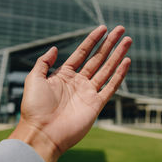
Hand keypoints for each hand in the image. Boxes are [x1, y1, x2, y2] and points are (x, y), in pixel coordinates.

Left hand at [9, 25, 131, 161]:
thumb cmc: (35, 107)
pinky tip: (126, 61)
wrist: (42, 132)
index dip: (93, 40)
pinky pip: (111, 86)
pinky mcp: (96, 104)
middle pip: (98, 58)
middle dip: (109, 44)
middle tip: (120, 29)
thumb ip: (44, 62)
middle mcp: (78, 82)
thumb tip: (55, 48)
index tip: (103, 28)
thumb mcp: (34, 79)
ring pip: (107, 69)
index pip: (82, 53)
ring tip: (128, 40)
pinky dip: (119, 74)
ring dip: (117, 55)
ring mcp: (88, 93)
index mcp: (64, 75)